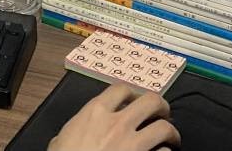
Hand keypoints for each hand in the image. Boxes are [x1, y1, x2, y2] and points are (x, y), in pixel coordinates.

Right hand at [48, 84, 179, 150]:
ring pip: (165, 127)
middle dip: (160, 106)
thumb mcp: (61, 139)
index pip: (122, 88)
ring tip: (169, 138)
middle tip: (160, 114)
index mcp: (96, 112)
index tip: (135, 100)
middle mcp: (118, 123)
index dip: (132, 93)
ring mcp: (133, 143)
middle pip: (151, 100)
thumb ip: (77, 125)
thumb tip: (80, 126)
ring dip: (170, 132)